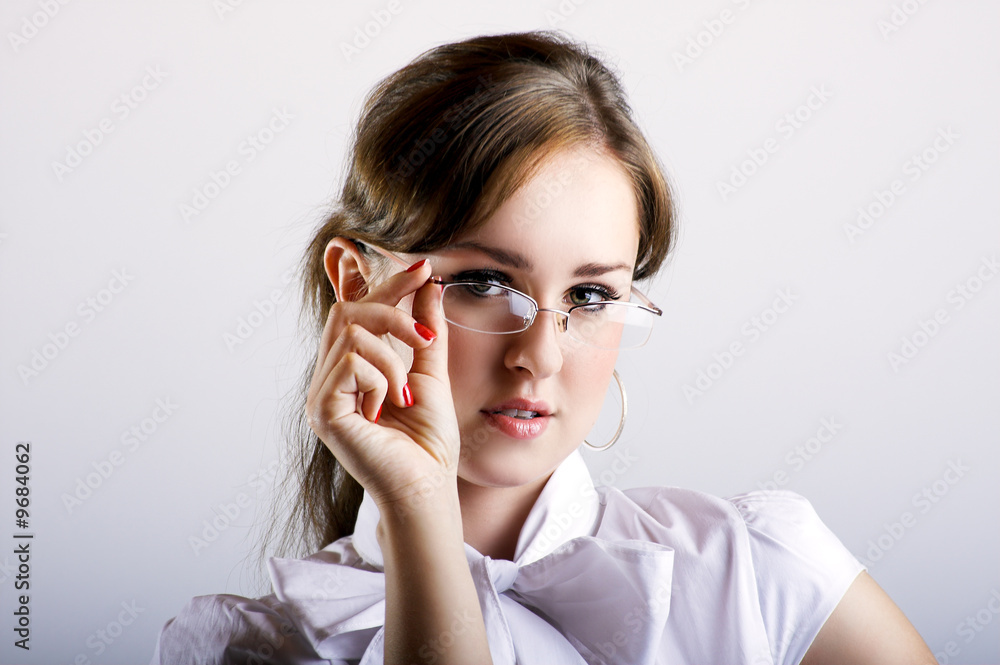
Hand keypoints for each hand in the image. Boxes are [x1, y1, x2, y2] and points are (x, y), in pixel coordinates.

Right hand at [305, 259, 459, 511]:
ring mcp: (321, 395)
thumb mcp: (431, 373)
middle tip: (424, 335)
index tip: (422, 266)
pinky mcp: (323, 410)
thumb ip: (426, 330)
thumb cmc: (427, 442)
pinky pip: (351, 363)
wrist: (426, 488)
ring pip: (351, 333)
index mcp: (349, 370)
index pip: (354, 310)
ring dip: (393, 356)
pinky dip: (382, 378)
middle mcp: (328, 379)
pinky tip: (388, 407)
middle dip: (392, 308)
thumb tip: (428, 283)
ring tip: (406, 393)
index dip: (383, 283)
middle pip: (346, 311)